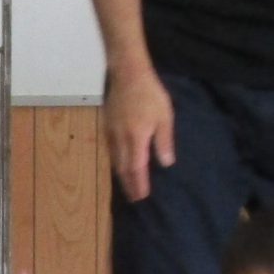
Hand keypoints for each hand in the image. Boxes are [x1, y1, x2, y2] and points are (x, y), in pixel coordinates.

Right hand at [105, 65, 175, 202]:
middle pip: (123, 168)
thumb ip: (164, 141)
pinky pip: (111, 149)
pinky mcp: (108, 125)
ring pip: (115, 160)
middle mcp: (121, 139)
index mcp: (136, 139)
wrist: (128, 74)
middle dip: (129, 184)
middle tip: (134, 198)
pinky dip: (116, 161)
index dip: (139, 184)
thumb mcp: (164, 117)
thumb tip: (166, 164)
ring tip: (127, 186)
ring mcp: (112, 132)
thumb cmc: (150, 94)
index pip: (136, 168)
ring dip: (122, 175)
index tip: (142, 197)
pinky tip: (119, 163)